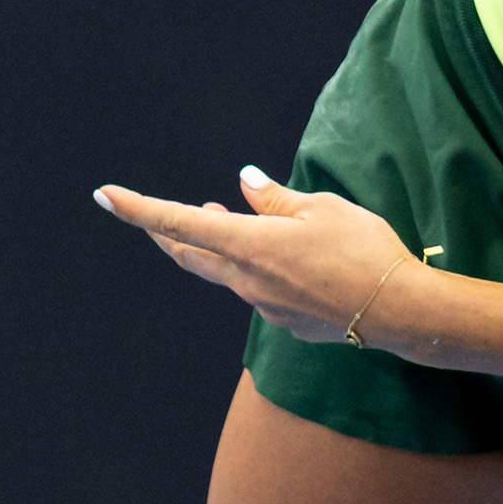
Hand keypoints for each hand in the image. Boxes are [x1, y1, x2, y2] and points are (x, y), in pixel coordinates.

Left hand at [93, 166, 425, 345]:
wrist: (398, 310)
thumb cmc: (362, 249)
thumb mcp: (320, 208)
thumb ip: (275, 198)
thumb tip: (245, 182)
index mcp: (249, 245)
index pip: (178, 223)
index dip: (138, 209)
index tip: (104, 196)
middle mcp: (246, 280)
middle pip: (189, 255)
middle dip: (166, 232)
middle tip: (153, 215)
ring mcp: (262, 305)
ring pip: (225, 270)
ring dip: (218, 245)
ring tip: (227, 217)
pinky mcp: (283, 321)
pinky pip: (257, 287)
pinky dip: (255, 264)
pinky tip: (286, 254)